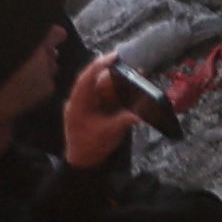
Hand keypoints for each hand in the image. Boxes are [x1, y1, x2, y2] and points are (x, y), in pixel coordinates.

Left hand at [59, 51, 140, 167]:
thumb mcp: (109, 133)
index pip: (85, 80)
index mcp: (78, 104)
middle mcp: (84, 100)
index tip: (114, 56)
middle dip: (119, 75)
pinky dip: (126, 93)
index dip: (99, 66)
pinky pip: (114, 96)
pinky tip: (138, 90)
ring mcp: (92, 104)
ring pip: (109, 87)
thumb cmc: (91, 148)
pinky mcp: (101, 108)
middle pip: (100, 81)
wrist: (85, 164)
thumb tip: (144, 110)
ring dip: (125, 83)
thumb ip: (126, 119)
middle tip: (139, 70)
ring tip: (142, 78)